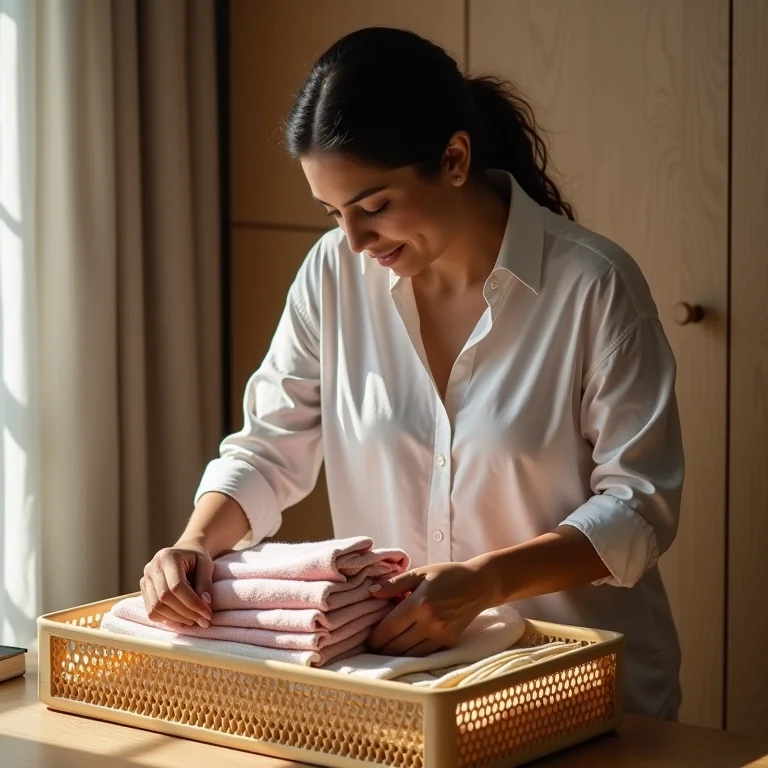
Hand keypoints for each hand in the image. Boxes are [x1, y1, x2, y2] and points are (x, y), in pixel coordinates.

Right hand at [140, 541, 213, 627]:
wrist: (184, 551)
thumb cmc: (197, 558)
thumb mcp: (206, 564)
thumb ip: (205, 582)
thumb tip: (205, 604)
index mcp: (168, 557)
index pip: (177, 586)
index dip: (193, 603)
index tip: (208, 613)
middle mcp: (152, 567)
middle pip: (164, 598)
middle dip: (186, 613)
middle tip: (203, 620)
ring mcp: (145, 579)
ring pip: (156, 608)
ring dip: (177, 618)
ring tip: (194, 620)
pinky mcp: (143, 590)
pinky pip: (151, 612)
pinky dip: (167, 619)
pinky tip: (182, 618)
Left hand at [366, 561, 491, 656]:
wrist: (479, 585)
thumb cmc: (447, 575)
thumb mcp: (420, 573)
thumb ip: (395, 584)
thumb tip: (371, 592)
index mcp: (419, 603)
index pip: (389, 628)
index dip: (374, 637)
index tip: (367, 639)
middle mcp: (430, 622)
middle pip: (396, 645)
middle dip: (381, 649)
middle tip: (372, 646)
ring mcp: (441, 635)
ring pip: (409, 654)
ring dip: (395, 654)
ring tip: (385, 650)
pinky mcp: (449, 642)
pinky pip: (425, 654)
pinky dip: (412, 654)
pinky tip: (405, 648)